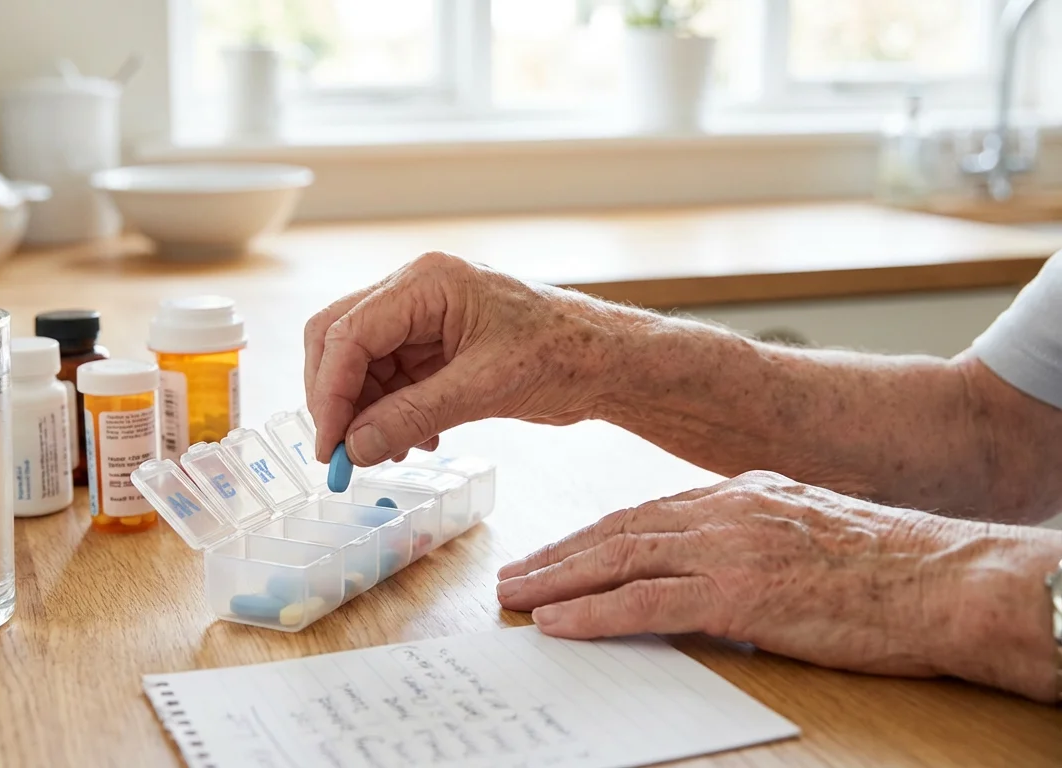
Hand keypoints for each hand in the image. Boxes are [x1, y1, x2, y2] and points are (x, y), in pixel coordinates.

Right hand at [303, 252, 615, 463]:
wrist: (607, 362)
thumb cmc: (563, 354)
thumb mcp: (485, 388)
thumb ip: (413, 416)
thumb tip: (355, 448)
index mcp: (426, 282)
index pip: (348, 333)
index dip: (330, 393)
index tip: (330, 446)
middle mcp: (416, 292)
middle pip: (340, 340)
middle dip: (336, 399)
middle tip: (341, 453)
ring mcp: (423, 319)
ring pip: (361, 365)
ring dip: (365, 413)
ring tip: (386, 453)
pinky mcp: (434, 347)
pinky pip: (390, 380)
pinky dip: (390, 414)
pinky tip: (414, 442)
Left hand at [496, 471, 1061, 701]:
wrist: (948, 579)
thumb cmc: (893, 568)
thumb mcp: (811, 535)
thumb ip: (756, 542)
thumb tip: (718, 577)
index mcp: (743, 494)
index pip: (648, 513)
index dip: (594, 536)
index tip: (560, 553)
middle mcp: (726, 511)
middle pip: (620, 531)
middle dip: (561, 555)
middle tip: (517, 575)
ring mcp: (730, 549)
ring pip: (619, 560)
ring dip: (560, 582)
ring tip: (519, 598)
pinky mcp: (738, 592)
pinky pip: (646, 603)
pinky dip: (595, 613)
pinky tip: (559, 624)